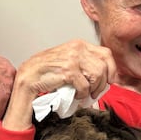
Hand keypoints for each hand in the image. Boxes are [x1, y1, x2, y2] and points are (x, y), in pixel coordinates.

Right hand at [0, 49, 14, 133]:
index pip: (11, 81)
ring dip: (3, 114)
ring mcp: (7, 91)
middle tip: (4, 110)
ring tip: (0, 121)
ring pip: (9, 106)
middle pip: (14, 94)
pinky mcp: (0, 103)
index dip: (6, 90)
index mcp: (6, 67)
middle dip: (9, 102)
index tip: (2, 95)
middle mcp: (10, 77)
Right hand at [2, 40, 116, 130]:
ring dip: (93, 89)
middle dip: (103, 82)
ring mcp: (72, 58)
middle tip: (95, 92)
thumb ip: (84, 63)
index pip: (105, 54)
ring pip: (97, 75)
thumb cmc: (47, 72)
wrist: (28, 77)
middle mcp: (77, 48)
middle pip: (104, 65)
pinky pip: (85, 85)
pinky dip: (82, 94)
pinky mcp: (68, 71)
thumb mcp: (68, 61)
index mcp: (78, 44)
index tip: (110, 80)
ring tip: (85, 94)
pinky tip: (76, 95)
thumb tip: (104, 75)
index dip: (111, 69)